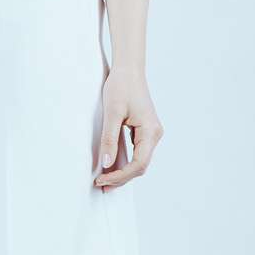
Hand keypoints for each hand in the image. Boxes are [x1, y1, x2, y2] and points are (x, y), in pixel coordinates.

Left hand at [94, 72, 162, 189]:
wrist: (129, 69)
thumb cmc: (121, 86)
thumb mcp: (112, 113)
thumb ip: (110, 139)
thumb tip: (107, 164)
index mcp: (150, 131)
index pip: (139, 164)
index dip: (120, 176)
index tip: (101, 180)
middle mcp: (154, 134)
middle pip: (140, 166)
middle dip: (121, 178)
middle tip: (100, 184)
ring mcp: (150, 133)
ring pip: (139, 161)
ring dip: (122, 172)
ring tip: (104, 180)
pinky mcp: (144, 131)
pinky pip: (136, 153)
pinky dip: (124, 162)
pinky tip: (112, 167)